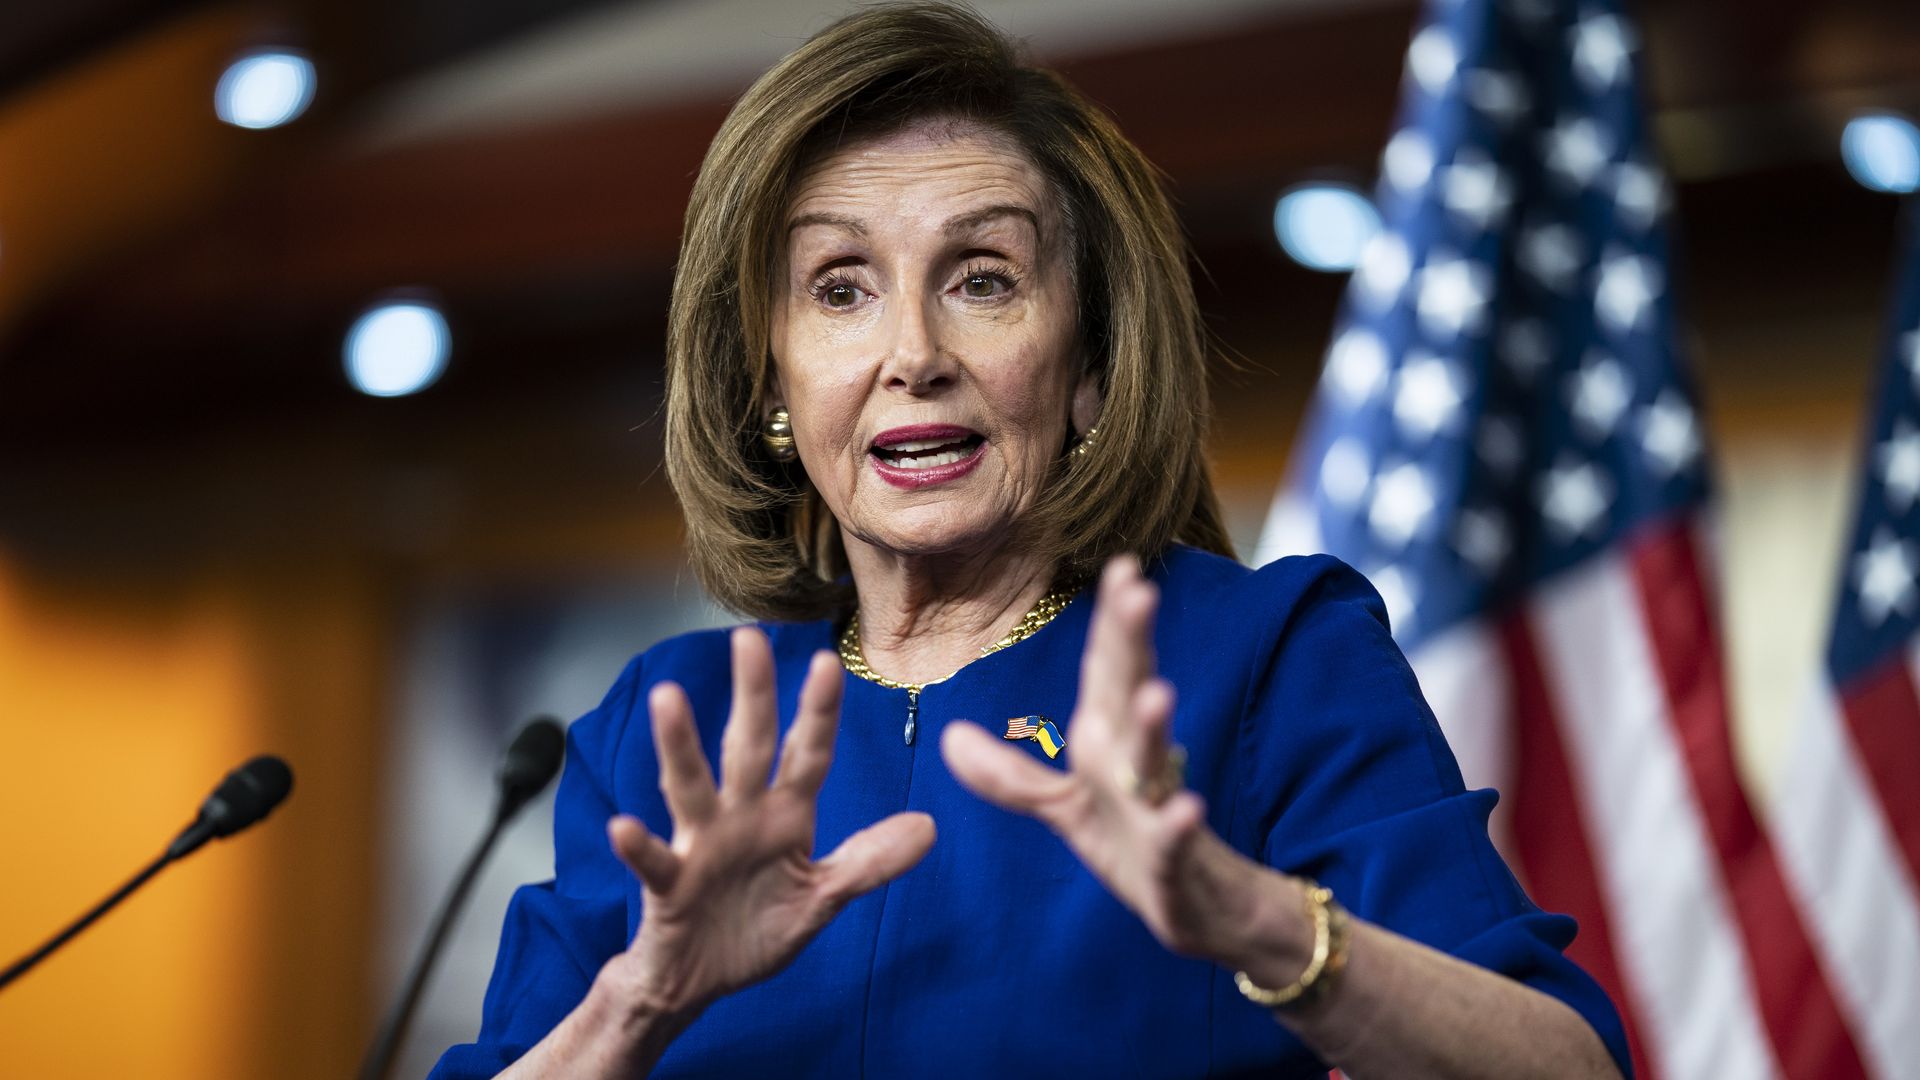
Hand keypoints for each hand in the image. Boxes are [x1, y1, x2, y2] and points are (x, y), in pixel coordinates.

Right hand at [604, 628, 935, 1016]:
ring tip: (668, 698)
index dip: (818, 712)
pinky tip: (624, 826)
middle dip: (751, 695)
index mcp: (782, 816)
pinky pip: (654, 861)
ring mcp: (700, 847)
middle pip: (748, 747)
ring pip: (691, 786)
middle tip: (747, 639)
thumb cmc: (756, 929)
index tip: (828, 661)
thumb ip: (868, 861)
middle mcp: (740, 818)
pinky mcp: (668, 886)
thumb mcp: (822, 898)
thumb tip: (930, 828)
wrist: (698, 980)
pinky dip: (639, 845)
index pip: (807, 754)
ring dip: (680, 744)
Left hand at [941, 558, 1288, 965]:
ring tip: (1156, 692)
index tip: (1122, 563)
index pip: (1107, 670)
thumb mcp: (1062, 809)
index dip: (1111, 620)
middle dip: (1133, 644)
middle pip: (1130, 694)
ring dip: (1155, 728)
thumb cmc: (1130, 845)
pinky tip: (1185, 807)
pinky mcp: (1171, 859)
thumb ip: (1008, 776)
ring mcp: (1155, 807)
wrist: (1197, 908)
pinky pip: (1172, 839)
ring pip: (1153, 763)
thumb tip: (948, 738)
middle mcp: (1132, 763)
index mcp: (1106, 742)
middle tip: (1139, 589)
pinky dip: (1177, 824)